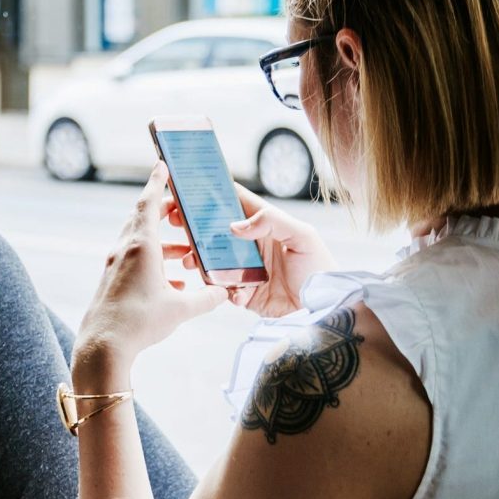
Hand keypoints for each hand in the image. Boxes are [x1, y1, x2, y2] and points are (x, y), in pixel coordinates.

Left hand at [76, 166, 228, 375]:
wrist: (103, 346)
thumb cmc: (140, 322)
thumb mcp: (181, 309)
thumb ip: (207, 298)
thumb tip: (225, 292)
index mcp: (141, 246)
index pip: (148, 202)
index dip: (157, 181)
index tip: (162, 163)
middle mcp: (124, 250)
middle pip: (143, 218)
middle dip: (165, 212)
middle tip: (184, 211)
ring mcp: (115, 265)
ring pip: (141, 242)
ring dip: (164, 243)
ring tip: (188, 254)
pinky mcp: (111, 280)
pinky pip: (135, 262)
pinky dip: (155, 263)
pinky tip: (174, 283)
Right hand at [162, 172, 339, 318]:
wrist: (324, 309)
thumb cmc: (319, 268)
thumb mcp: (303, 237)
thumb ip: (273, 222)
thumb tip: (234, 226)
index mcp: (265, 225)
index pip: (234, 202)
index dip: (211, 193)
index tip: (188, 188)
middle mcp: (250, 245)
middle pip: (215, 230)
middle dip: (193, 225)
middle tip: (174, 220)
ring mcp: (244, 269)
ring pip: (211, 260)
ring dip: (198, 259)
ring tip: (191, 261)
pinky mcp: (243, 294)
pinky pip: (223, 289)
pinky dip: (222, 290)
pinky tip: (234, 292)